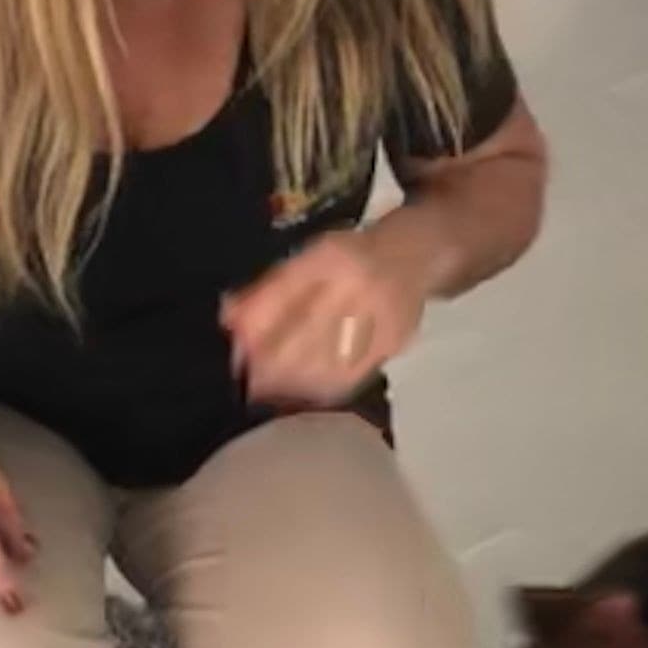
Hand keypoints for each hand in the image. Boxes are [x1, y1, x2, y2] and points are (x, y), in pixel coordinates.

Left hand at [220, 224, 434, 409]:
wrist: (418, 254)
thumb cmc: (352, 256)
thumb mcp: (310, 258)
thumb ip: (269, 289)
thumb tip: (229, 318)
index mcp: (332, 256)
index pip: (287, 292)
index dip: (259, 322)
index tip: (235, 347)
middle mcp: (360, 284)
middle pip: (308, 329)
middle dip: (273, 359)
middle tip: (248, 380)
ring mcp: (382, 315)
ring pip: (331, 357)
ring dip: (294, 380)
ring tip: (268, 391)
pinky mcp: (395, 341)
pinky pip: (353, 374)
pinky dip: (322, 388)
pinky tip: (302, 393)